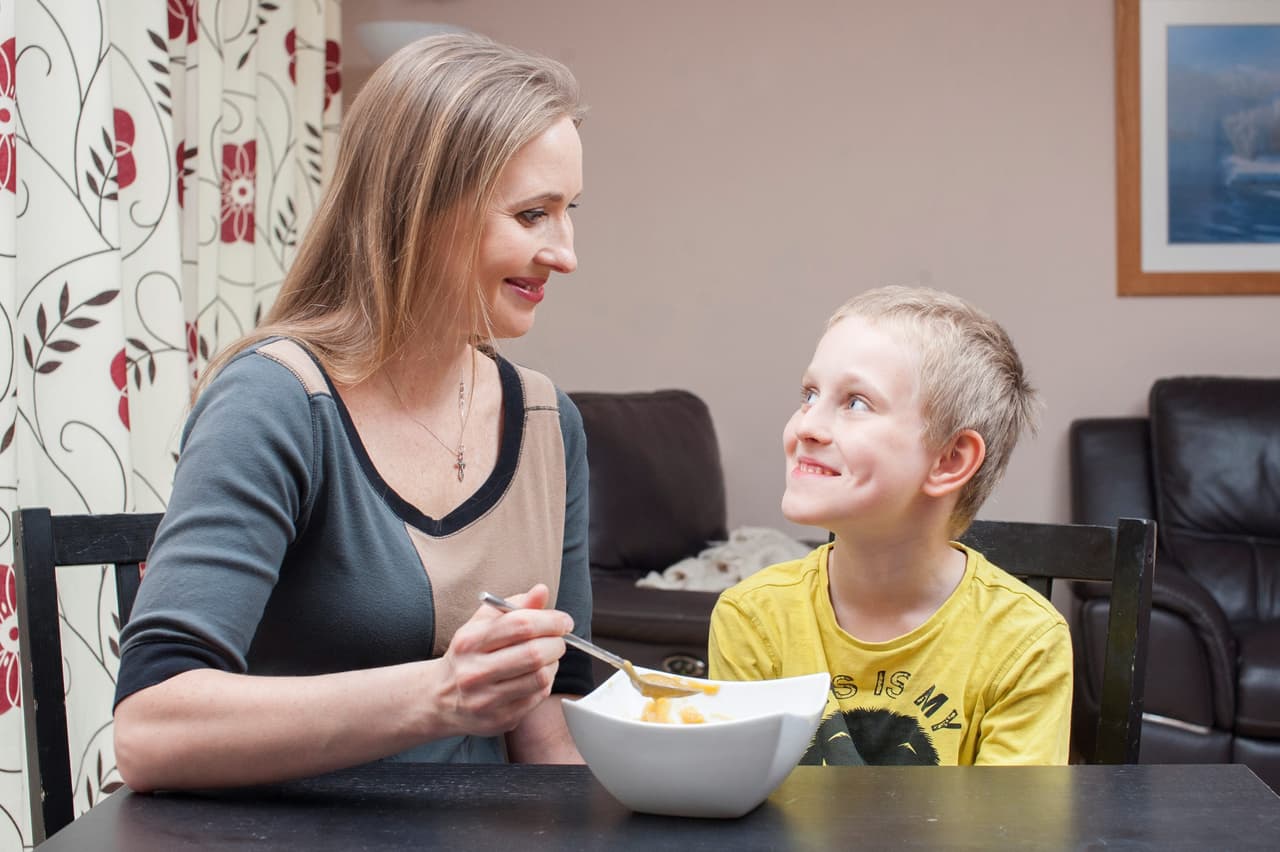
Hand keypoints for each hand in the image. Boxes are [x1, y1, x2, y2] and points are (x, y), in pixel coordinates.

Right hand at [434, 584, 571, 737]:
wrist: (440, 697)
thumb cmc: (468, 655)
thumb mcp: (483, 624)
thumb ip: (514, 606)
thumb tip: (541, 591)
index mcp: (470, 641)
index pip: (521, 625)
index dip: (550, 621)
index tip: (563, 621)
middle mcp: (474, 671)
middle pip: (534, 653)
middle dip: (556, 643)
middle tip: (558, 640)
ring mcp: (486, 699)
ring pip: (540, 677)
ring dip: (553, 664)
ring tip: (546, 658)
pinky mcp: (499, 718)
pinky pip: (538, 697)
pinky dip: (545, 683)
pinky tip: (535, 676)